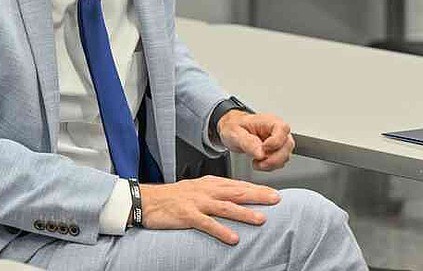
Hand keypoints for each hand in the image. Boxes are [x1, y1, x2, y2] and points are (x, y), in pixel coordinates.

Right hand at [139, 176, 280, 244]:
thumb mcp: (195, 189)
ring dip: (244, 213)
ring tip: (261, 220)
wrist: (146, 200)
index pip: (237, 184)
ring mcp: (197, 203)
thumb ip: (214, 191)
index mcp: (208, 184)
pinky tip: (233, 238)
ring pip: (225, 207)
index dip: (256, 188)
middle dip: (257, 196)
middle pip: (236, 192)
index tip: (273, 193)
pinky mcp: (187, 215)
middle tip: (275, 199)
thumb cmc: (171, 197)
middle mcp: (205, 191)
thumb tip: (234, 196)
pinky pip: (207, 224)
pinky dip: (221, 230)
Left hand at [217, 112, 294, 170]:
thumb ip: (248, 142)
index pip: (283, 129)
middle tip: (258, 161)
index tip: (263, 149)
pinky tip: (260, 162)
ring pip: (285, 156)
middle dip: (273, 158)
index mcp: (270, 121)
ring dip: (271, 163)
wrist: (232, 130)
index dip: (275, 142)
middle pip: (287, 146)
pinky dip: (270, 166)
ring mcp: (280, 141)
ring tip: (257, 161)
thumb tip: (261, 153)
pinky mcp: (278, 151)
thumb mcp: (235, 133)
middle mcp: (278, 130)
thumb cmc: (235, 127)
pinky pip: (280, 162)